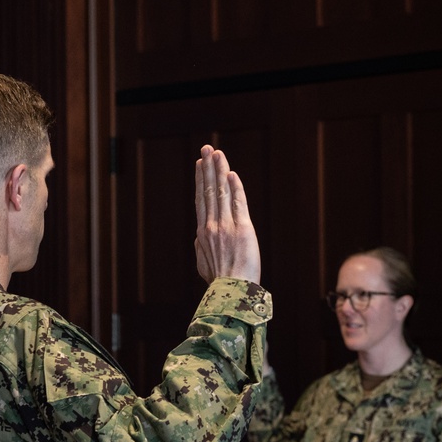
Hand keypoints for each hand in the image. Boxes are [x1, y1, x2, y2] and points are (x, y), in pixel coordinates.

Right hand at [194, 145, 260, 283]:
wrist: (231, 293)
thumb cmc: (219, 283)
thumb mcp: (204, 265)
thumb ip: (201, 248)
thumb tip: (198, 238)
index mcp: (203, 233)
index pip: (202, 200)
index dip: (201, 181)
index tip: (201, 165)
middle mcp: (212, 226)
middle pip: (209, 190)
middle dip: (208, 168)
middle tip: (207, 148)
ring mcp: (226, 226)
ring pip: (222, 192)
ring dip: (219, 170)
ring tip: (217, 152)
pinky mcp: (242, 229)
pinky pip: (238, 203)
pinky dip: (235, 187)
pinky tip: (231, 173)